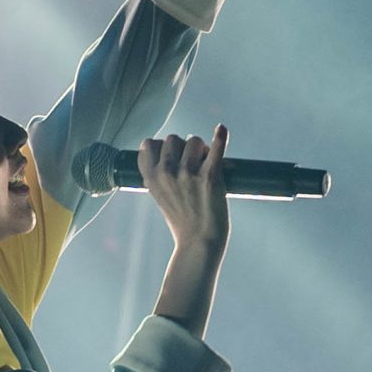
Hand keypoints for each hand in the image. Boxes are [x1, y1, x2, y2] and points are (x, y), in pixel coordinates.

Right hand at [139, 126, 229, 259]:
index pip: (149, 144)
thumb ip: (158, 172)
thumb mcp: (159, 195)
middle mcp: (166, 173)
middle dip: (184, 147)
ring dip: (202, 148)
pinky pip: (216, 149)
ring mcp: (188, 174)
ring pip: (193, 140)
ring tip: (206, 164)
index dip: (162, 148)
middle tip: (193, 165)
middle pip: (173, 138)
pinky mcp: (210, 177)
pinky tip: (221, 129)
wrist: (200, 242)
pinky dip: (220, 137)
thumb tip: (169, 145)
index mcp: (151, 177)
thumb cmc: (182, 219)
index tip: (171, 158)